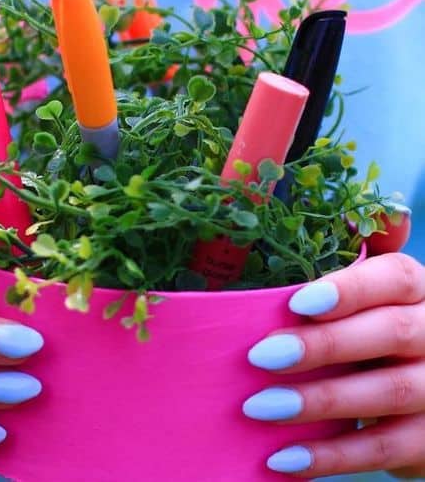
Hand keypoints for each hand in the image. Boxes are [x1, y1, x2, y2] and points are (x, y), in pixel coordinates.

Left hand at [243, 252, 424, 477]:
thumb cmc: (383, 325)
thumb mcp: (381, 289)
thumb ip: (374, 252)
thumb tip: (385, 210)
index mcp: (420, 290)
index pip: (396, 277)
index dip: (349, 288)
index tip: (296, 303)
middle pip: (393, 333)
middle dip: (324, 345)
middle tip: (261, 357)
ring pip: (390, 392)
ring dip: (321, 402)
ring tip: (259, 407)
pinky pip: (388, 450)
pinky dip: (333, 457)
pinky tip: (282, 458)